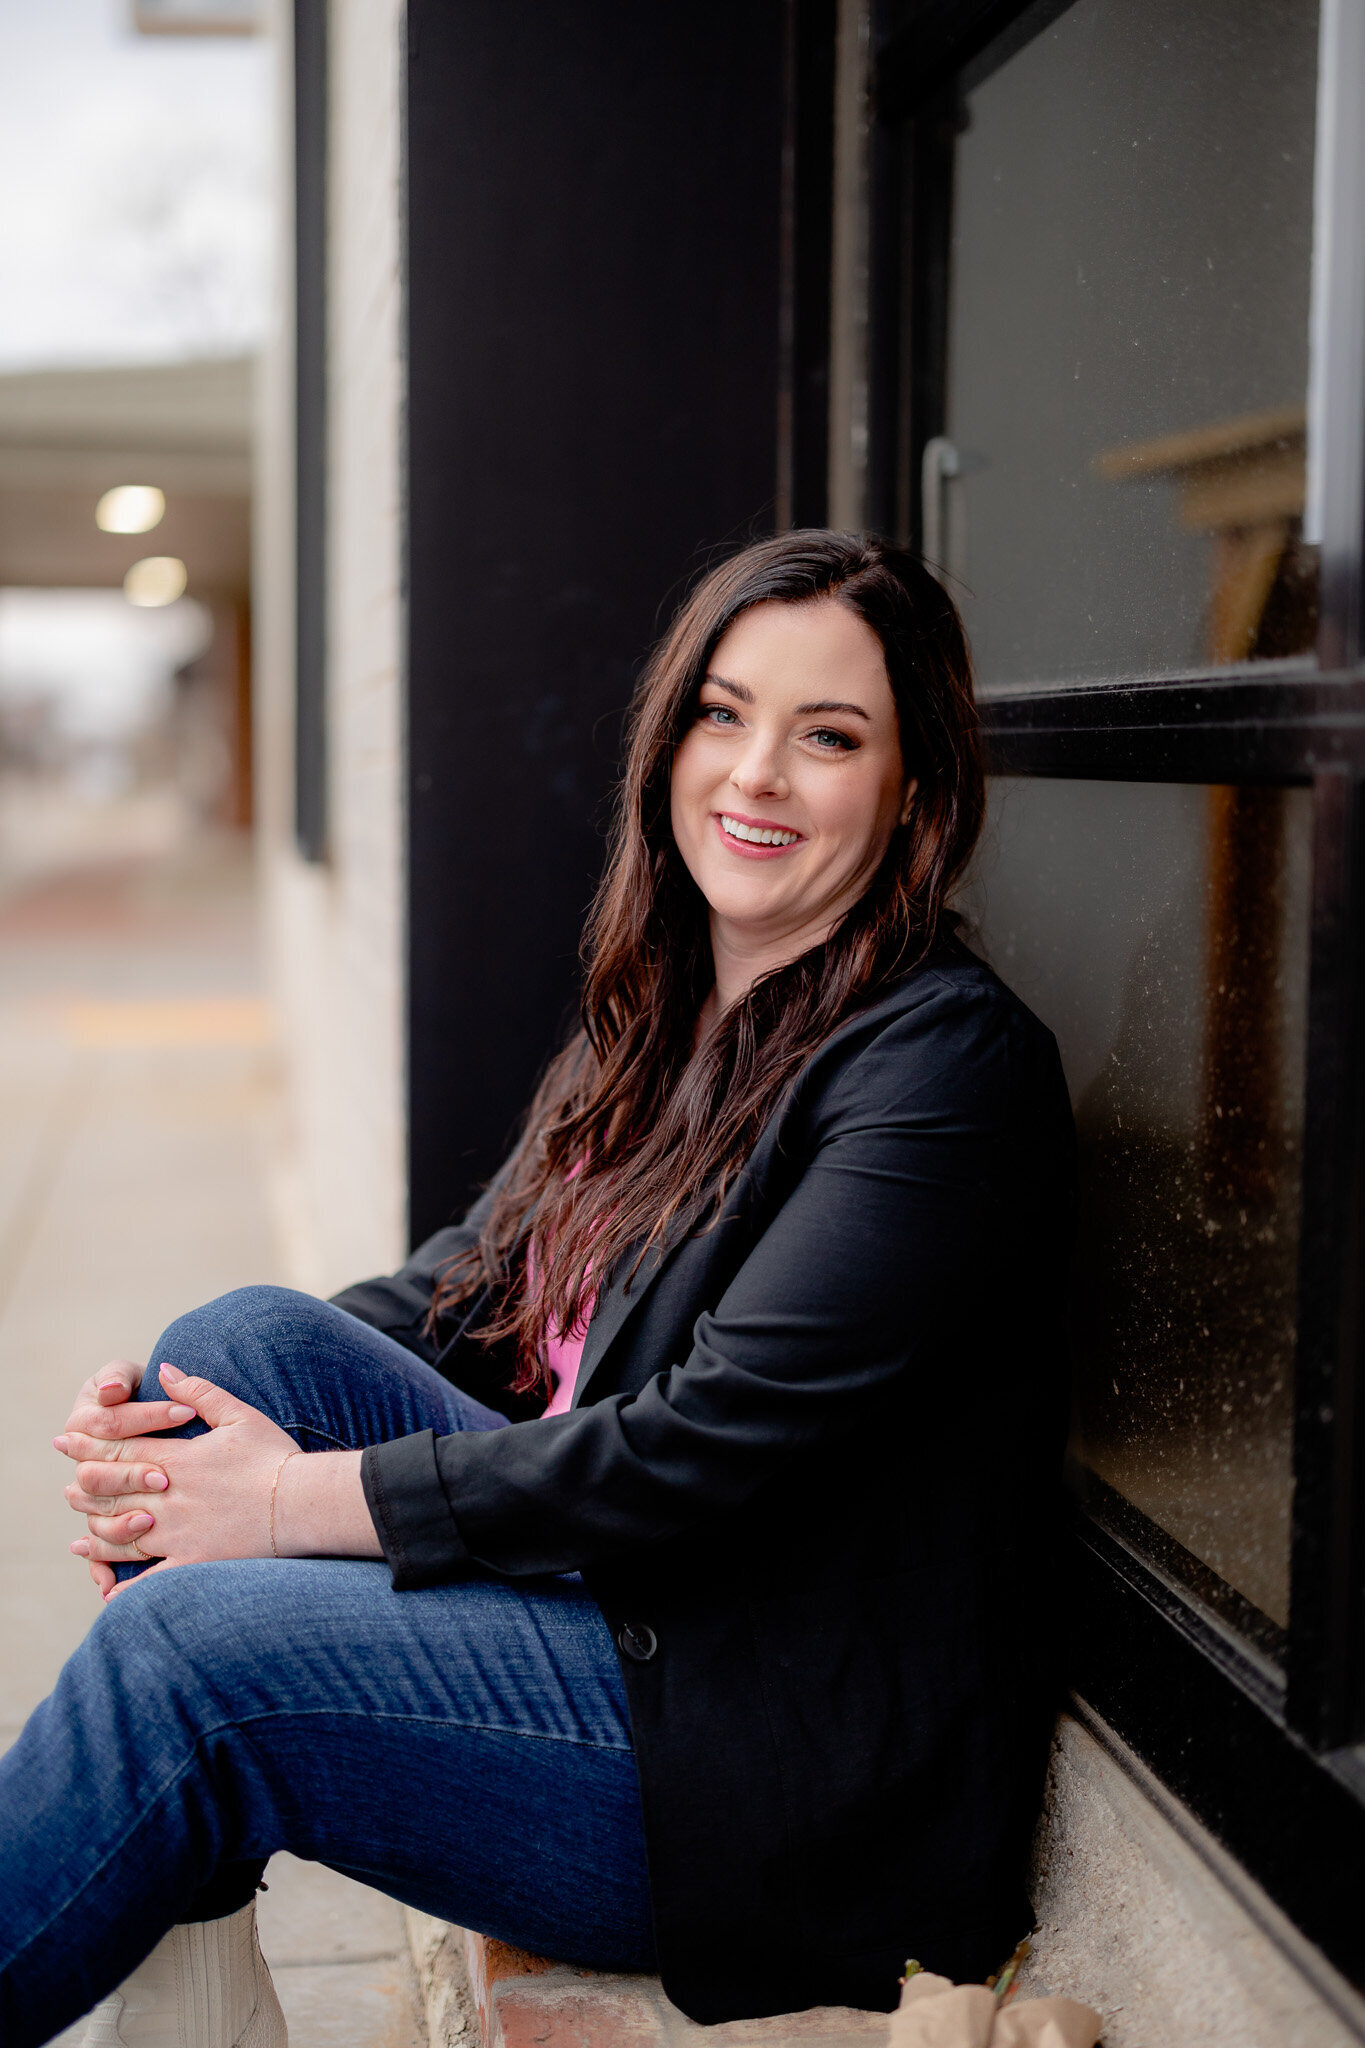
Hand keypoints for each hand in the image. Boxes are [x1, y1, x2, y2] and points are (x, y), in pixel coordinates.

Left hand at [56, 1363, 299, 1596]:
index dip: (87, 1444)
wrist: (300, 1504)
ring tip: (80, 1531)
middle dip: (83, 1487)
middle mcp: (167, 1497)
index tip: (65, 1440)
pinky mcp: (190, 1562)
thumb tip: (164, 1371)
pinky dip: (125, 1587)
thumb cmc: (273, 1457)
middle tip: (68, 1488)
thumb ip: (198, 1392)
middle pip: (108, 1491)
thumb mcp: (239, 1415)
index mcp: (177, 1460)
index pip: (118, 1448)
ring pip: (118, 1534)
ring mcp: (176, 1533)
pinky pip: (148, 1580)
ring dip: (95, 1531)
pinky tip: (109, 1591)